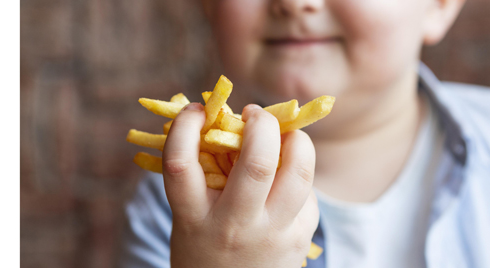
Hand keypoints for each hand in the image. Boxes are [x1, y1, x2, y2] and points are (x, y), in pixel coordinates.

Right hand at [162, 103, 319, 267]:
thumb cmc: (206, 246)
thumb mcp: (191, 216)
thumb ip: (204, 174)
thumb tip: (231, 120)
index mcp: (193, 218)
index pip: (181, 164)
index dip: (186, 127)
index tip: (196, 110)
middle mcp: (234, 227)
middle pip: (257, 163)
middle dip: (261, 124)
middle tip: (254, 114)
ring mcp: (272, 235)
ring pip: (300, 173)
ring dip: (297, 141)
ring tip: (285, 135)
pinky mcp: (301, 238)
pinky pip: (308, 193)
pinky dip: (299, 174)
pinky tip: (287, 178)